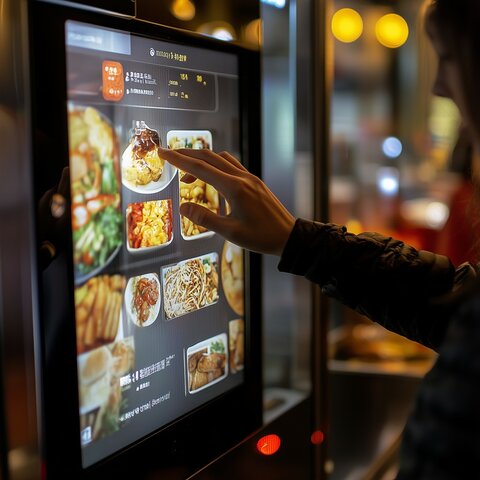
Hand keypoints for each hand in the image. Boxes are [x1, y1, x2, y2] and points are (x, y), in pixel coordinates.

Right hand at [159, 147, 295, 255]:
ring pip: (221, 159)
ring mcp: (250, 178)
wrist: (288, 236)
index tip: (162, 153)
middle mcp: (242, 178)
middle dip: (187, 154)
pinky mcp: (254, 182)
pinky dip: (216, 165)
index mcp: (234, 188)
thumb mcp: (230, 233)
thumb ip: (205, 219)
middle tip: (168, 155)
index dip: (178, 159)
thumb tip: (182, 207)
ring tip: (187, 172)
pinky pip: (232, 165)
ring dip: (202, 159)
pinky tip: (211, 177)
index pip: (200, 168)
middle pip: (209, 157)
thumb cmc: (261, 237)